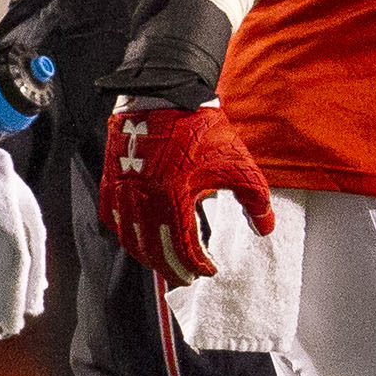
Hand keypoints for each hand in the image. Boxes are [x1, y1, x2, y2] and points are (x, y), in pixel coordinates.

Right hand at [100, 102, 273, 285]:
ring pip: (131, 240)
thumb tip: (264, 229)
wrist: (165, 96)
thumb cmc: (201, 129)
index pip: (182, 249)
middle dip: (173, 270)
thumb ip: (256, 201)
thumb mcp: (238, 165)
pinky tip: (140, 240)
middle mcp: (143, 199)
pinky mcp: (111, 180)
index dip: (197, 265)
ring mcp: (123, 191)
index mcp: (173, 198)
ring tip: (166, 265)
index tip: (209, 270)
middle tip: (188, 279)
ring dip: (150, 258)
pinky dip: (128, 236)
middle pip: (155, 252)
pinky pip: (113, 220)